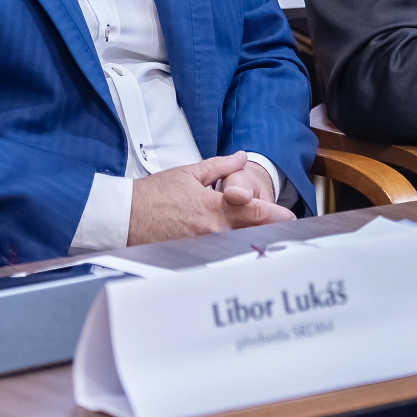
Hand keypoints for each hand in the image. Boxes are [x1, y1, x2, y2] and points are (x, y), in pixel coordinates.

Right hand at [126, 153, 294, 244]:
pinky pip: (216, 257)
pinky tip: (235, 253)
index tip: (292, 217)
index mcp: (214, 208)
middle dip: (269, 233)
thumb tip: (241, 157)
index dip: (278, 216)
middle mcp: (211, 231)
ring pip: (236, 248)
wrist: (124, 216)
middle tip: (285, 232)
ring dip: (249, 243)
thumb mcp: (189, 173)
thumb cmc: (152, 195)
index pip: (255, 213)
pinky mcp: (190, 258)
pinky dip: (228, 253)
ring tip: (265, 242)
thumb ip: (220, 166)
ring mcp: (201, 248)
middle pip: (251, 235)